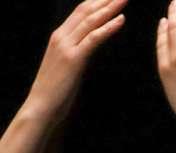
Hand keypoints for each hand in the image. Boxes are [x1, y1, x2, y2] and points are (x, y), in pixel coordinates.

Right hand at [22, 0, 126, 119]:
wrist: (42, 106)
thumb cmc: (57, 91)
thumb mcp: (68, 66)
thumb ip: (78, 52)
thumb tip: (90, 46)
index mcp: (60, 36)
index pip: (80, 12)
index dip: (97, 1)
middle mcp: (61, 36)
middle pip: (86, 11)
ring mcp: (66, 46)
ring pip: (90, 21)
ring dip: (109, 8)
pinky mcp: (74, 58)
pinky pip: (93, 38)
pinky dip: (108, 27)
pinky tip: (121, 19)